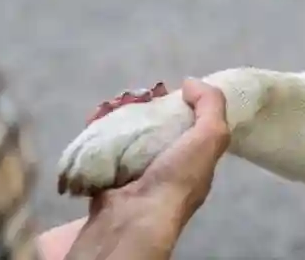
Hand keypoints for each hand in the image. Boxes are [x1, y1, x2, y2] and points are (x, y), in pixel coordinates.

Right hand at [66, 81, 230, 259]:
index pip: (187, 125)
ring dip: (115, 117)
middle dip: (139, 107)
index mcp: (192, 161)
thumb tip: (191, 83)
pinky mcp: (105, 180)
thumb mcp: (210, 138)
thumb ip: (210, 106)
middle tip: (128, 96)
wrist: (131, 221)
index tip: (161, 89)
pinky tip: (93, 119)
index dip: (176, 103)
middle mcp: (164, 169)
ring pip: (125, 136)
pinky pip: (100, 149)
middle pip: (153, 128)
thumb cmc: (175, 179)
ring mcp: (133, 176)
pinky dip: (95, 132)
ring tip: (109, 105)